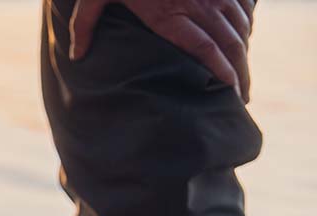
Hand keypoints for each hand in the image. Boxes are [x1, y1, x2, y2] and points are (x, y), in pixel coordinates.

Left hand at [69, 0, 252, 101]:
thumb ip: (84, 25)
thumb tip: (76, 57)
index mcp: (169, 13)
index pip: (205, 49)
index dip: (222, 72)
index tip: (231, 93)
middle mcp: (198, 2)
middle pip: (230, 43)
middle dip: (240, 73)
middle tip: (242, 100)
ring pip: (240, 26)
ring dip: (243, 53)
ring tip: (242, 79)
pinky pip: (244, 6)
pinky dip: (245, 25)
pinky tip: (242, 42)